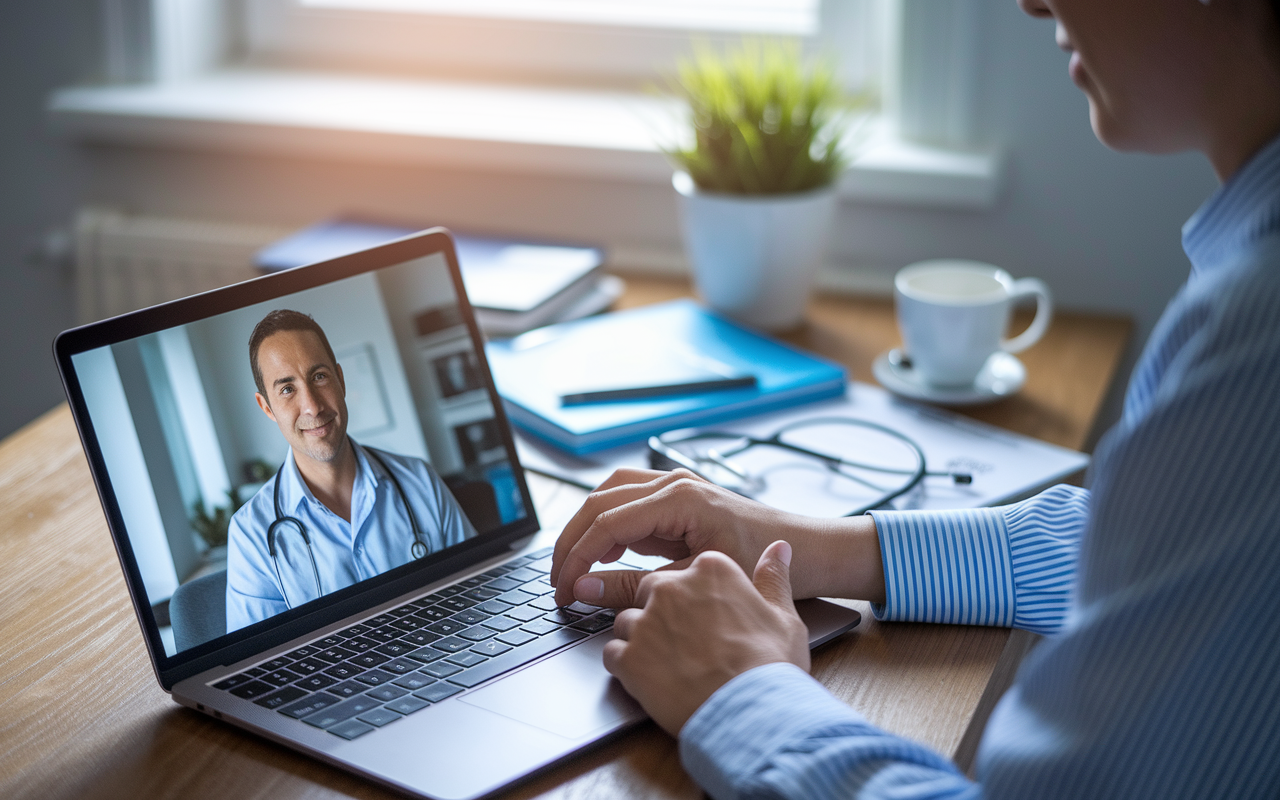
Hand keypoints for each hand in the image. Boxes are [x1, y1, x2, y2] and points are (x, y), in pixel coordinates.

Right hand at [550, 468, 885, 607]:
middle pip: (598, 502)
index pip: (605, 524)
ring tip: (572, 565)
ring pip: (609, 494)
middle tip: (557, 581)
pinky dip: (607, 523)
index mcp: (677, 498)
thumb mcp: (692, 581)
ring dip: (586, 527)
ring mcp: (675, 484)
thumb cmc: (760, 561)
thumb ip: (634, 585)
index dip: (576, 558)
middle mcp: (672, 482)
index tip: (563, 589)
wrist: (805, 549)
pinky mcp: (678, 496)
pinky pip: (628, 499)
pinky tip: (603, 552)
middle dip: (571, 542)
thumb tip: (586, 588)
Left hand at [603, 541, 809, 736]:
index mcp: (710, 570)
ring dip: (642, 641)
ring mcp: (646, 623)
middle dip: (662, 615)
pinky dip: (626, 667)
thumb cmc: (769, 667)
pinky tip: (651, 680)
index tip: (704, 618)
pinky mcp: (628, 658)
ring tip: (669, 666)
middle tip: (686, 643)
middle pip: (650, 592)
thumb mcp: (783, 617)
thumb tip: (778, 549)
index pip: (686, 574)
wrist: (751, 713)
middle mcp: (672, 588)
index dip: (694, 599)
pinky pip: (613, 654)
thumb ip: (772, 578)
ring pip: (628, 622)